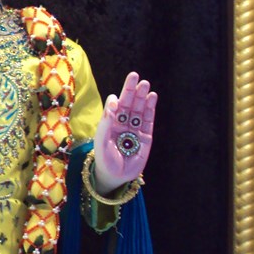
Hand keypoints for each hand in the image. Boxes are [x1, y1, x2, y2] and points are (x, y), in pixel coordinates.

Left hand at [92, 72, 156, 193]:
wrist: (116, 176)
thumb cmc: (104, 159)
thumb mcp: (101, 140)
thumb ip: (106, 121)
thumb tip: (113, 101)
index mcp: (110, 123)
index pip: (115, 107)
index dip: (116, 100)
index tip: (117, 98)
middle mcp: (123, 123)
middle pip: (128, 104)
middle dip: (131, 91)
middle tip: (135, 76)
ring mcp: (135, 129)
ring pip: (139, 110)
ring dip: (142, 97)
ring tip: (145, 84)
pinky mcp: (146, 137)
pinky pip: (148, 120)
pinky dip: (150, 108)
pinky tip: (152, 97)